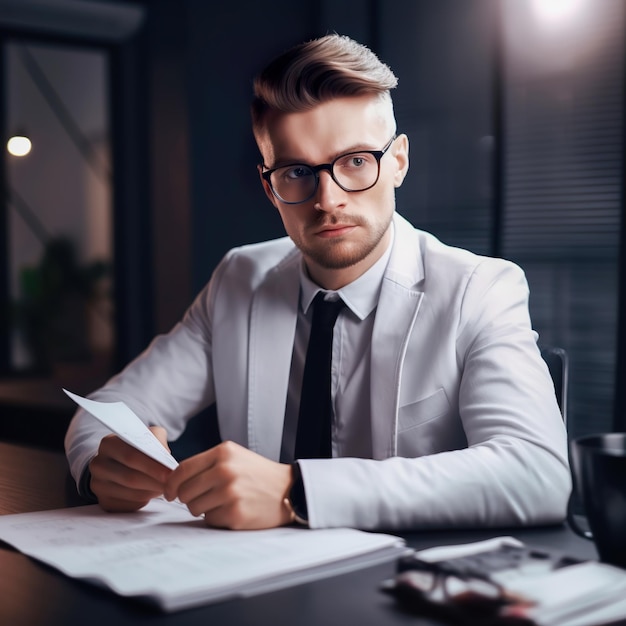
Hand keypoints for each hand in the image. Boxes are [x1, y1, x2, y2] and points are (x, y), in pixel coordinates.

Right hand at [89, 426, 172, 511]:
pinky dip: (144, 500)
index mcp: (108, 444)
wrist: (121, 462)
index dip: (152, 466)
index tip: (170, 472)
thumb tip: (165, 458)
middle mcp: (99, 464)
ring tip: (165, 487)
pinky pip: (129, 505)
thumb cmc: (140, 448)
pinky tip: (151, 493)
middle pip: (130, 477)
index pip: (131, 456)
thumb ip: (158, 440)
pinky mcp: (104, 501)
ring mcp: (98, 484)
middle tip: (172, 483)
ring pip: (131, 493)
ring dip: (152, 492)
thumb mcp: (149, 436)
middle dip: (155, 481)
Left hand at [164, 441, 292, 529]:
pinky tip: (233, 510)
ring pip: (194, 507)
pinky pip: (209, 520)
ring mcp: (230, 492)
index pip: (182, 469)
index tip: (169, 492)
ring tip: (223, 502)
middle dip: (188, 498)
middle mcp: (225, 470)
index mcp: (223, 453)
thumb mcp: (235, 457)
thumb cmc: (258, 474)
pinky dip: (217, 518)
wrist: (290, 489)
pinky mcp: (235, 513)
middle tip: (203, 498)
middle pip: (185, 491)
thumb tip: (175, 481)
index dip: (171, 484)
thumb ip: (207, 464)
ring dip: (203, 509)